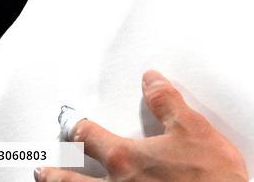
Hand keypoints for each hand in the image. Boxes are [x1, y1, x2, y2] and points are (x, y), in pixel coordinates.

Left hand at [34, 70, 248, 181]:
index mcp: (126, 158)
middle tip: (42, 167)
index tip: (71, 122)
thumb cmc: (210, 175)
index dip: (77, 126)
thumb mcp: (192, 128)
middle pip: (70, 178)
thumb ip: (167, 102)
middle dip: (54, 170)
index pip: (89, 136)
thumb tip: (151, 81)